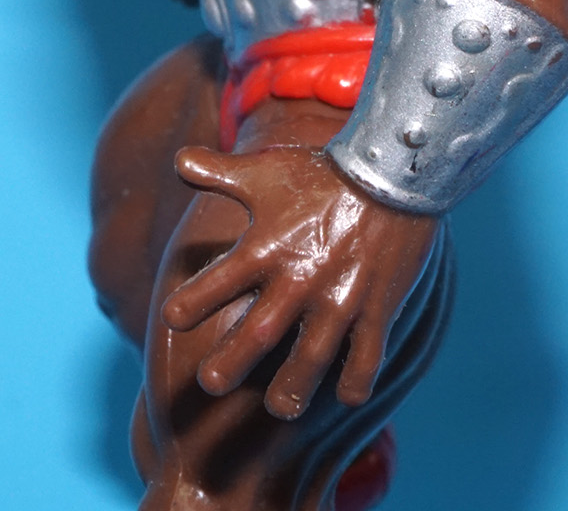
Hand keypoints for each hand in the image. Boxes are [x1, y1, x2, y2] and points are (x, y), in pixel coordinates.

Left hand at [162, 144, 439, 419]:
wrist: (394, 170)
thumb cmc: (324, 172)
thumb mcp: (266, 170)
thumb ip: (219, 172)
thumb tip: (178, 158)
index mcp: (266, 248)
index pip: (214, 286)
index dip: (189, 306)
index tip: (173, 319)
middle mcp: (298, 280)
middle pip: (254, 338)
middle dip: (229, 367)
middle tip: (211, 383)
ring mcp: (339, 300)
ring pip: (309, 364)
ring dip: (291, 392)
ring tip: (280, 407)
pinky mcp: (377, 309)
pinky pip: (365, 361)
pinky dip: (355, 383)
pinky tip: (345, 395)